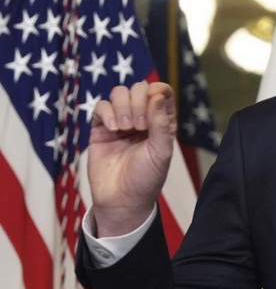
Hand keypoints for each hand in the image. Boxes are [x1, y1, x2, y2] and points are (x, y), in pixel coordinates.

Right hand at [88, 81, 175, 236]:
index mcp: (161, 121)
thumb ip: (161, 124)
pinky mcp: (101, 128)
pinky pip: (101, 107)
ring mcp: (121, 121)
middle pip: (139, 89)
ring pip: (119, 93)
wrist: (121, 199)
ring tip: (125, 128)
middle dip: (138, 102)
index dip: (157, 90)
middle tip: (138, 126)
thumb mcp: (161, 152)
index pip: (161, 92)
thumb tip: (157, 96)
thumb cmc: (146, 178)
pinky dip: (107, 112)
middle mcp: (142, 118)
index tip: (153, 102)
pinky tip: (113, 128)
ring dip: (123, 106)